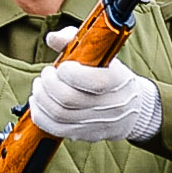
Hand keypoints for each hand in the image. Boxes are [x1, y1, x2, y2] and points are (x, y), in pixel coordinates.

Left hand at [29, 29, 161, 142]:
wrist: (133, 107)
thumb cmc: (110, 74)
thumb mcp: (102, 54)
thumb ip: (76, 40)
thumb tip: (53, 38)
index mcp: (118, 81)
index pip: (93, 81)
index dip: (70, 73)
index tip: (62, 66)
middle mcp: (111, 104)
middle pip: (69, 99)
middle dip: (49, 84)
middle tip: (46, 74)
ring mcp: (98, 122)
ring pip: (59, 114)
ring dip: (41, 97)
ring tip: (40, 85)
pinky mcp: (86, 134)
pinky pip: (56, 128)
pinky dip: (40, 115)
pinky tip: (37, 102)